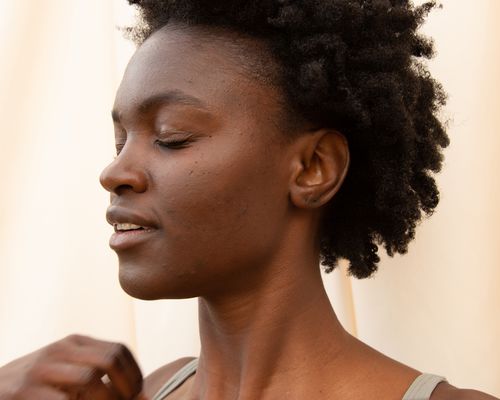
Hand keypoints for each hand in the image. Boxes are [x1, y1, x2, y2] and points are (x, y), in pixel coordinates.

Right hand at [0, 334, 143, 398]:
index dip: (134, 375)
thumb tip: (146, 397)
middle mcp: (59, 350)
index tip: (137, 394)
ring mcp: (40, 370)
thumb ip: (102, 381)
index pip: (118, 350)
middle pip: (108, 360)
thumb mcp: (68, 375)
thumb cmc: (38, 387)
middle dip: (124, 388)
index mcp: (73, 343)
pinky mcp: (22, 392)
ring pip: (89, 380)